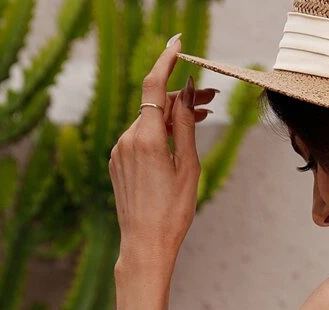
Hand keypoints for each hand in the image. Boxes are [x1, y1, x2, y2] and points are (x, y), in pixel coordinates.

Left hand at [109, 37, 216, 272]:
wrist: (144, 245)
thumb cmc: (172, 213)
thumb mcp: (188, 168)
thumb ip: (186, 126)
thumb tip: (186, 93)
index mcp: (147, 139)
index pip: (154, 84)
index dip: (166, 59)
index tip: (178, 44)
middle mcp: (128, 139)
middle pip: (156, 105)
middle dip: (182, 99)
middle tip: (211, 99)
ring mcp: (119, 150)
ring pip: (148, 121)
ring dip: (172, 118)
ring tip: (199, 120)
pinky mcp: (117, 162)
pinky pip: (139, 137)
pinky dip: (158, 134)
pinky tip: (175, 142)